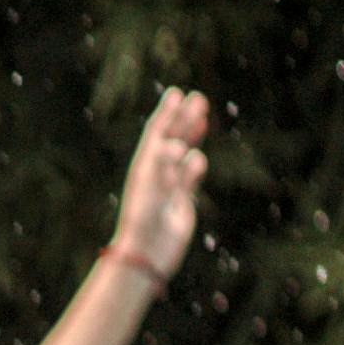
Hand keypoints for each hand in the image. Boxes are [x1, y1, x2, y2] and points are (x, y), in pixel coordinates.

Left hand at [108, 88, 210, 285]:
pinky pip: (190, 177)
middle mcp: (155, 173)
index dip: (166, 113)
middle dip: (183, 119)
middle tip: (198, 98)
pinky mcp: (181, 201)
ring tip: (201, 116)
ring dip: (191, 136)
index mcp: (143, 166)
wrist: (146, 251)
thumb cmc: (141, 219)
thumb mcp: (150, 188)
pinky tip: (198, 154)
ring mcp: (169, 186)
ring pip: (182, 155)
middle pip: (172, 139)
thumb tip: (179, 145)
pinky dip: (194, 165)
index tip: (176, 93)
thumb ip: (164, 164)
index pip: (156, 133)